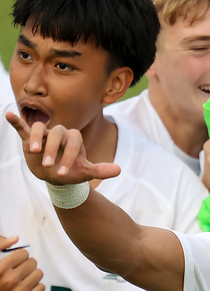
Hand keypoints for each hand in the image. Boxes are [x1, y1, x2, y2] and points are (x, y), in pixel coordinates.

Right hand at [0, 235, 43, 290]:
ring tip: (21, 280)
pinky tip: (24, 289)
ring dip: (31, 275)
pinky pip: (41, 287)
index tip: (13, 263)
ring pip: (39, 274)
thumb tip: (15, 238)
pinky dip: (34, 287)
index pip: (23, 253)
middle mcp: (10, 280)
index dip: (18, 257)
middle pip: (32, 262)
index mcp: (0, 268)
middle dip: (25, 266)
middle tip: (17, 272)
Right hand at [5, 112, 120, 184]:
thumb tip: (119, 170)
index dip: (70, 157)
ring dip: (37, 139)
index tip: (63, 174)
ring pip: (40, 128)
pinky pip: (24, 127)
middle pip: (57, 134)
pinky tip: (10, 114)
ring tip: (35, 151)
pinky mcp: (30, 139)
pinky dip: (17, 121)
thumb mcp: (86, 172)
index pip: (74, 142)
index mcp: (74, 138)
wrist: (56, 176)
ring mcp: (45, 135)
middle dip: (53, 151)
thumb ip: (100, 170)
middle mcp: (60, 133)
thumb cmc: (72, 172)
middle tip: (50, 166)